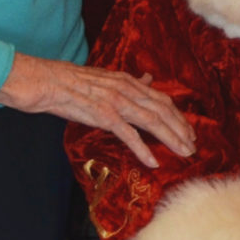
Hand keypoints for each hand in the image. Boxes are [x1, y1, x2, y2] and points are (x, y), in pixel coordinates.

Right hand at [0, 53, 192, 166]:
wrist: (46, 81)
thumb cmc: (71, 82)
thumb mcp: (105, 77)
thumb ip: (128, 82)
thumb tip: (147, 79)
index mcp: (128, 81)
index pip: (161, 99)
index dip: (178, 115)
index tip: (189, 130)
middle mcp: (127, 89)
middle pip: (163, 111)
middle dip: (181, 129)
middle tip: (193, 146)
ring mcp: (116, 102)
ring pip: (152, 121)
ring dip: (171, 139)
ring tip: (183, 153)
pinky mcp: (103, 115)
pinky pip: (128, 134)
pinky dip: (143, 149)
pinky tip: (153, 161)